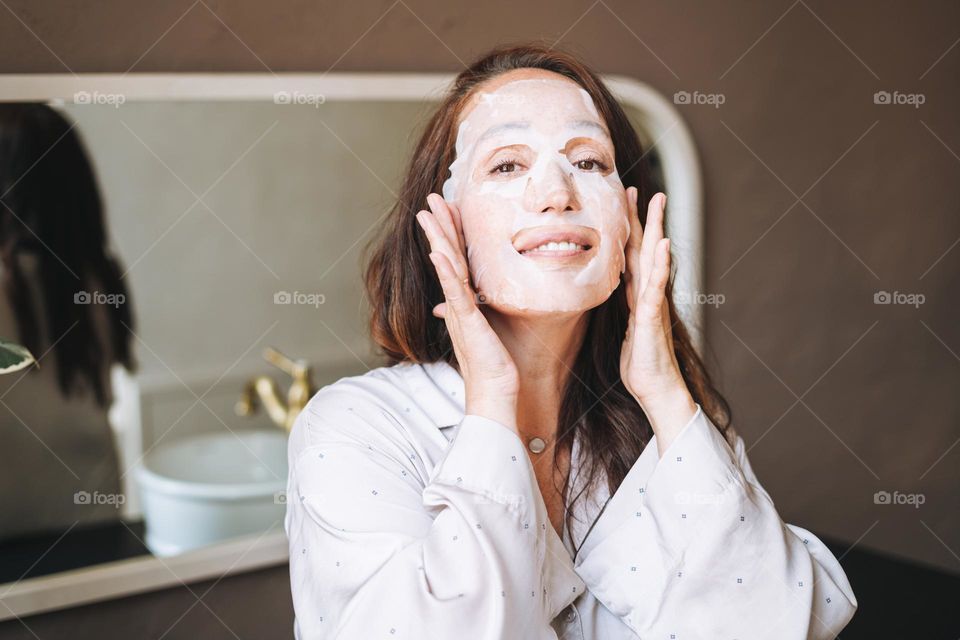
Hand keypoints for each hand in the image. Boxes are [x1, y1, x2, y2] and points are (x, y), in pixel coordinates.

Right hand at [416, 193, 518, 430]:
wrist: (494, 393)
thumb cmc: (495, 366)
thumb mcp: (489, 331)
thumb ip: (480, 312)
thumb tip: (470, 303)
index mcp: (463, 303)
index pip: (455, 259)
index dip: (450, 232)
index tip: (446, 209)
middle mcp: (456, 303)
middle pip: (446, 255)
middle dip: (439, 225)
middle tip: (431, 198)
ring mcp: (459, 311)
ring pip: (447, 266)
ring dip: (438, 238)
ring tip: (429, 213)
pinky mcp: (467, 321)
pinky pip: (455, 292)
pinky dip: (446, 271)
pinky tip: (439, 251)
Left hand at [620, 188, 695, 450]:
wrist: (657, 390)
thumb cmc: (641, 365)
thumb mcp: (625, 332)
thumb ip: (623, 311)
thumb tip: (611, 298)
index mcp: (636, 296)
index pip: (630, 255)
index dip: (626, 229)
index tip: (622, 202)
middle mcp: (647, 294)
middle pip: (644, 249)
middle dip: (643, 218)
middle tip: (642, 188)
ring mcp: (652, 303)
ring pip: (654, 260)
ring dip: (656, 229)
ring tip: (658, 203)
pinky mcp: (653, 318)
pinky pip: (655, 286)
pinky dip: (659, 264)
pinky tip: (663, 244)